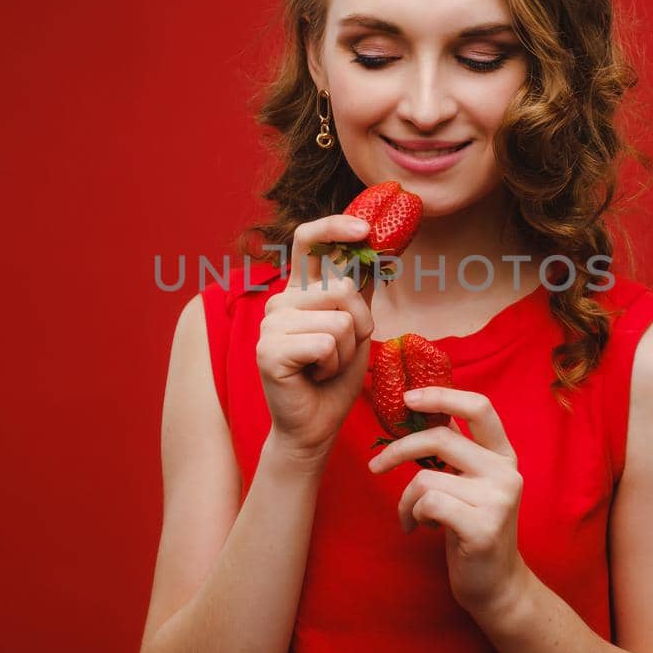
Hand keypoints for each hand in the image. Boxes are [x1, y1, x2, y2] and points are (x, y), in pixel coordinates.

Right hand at [257, 214, 376, 466]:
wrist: (315, 426)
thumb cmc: (334, 377)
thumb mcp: (357, 326)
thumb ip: (361, 288)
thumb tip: (383, 248)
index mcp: (298, 290)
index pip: (308, 239)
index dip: (336, 226)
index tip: (366, 229)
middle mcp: (280, 300)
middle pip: (342, 289)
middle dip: (360, 325)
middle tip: (340, 352)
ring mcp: (271, 325)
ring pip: (339, 320)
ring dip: (346, 351)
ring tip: (325, 367)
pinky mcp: (269, 350)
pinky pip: (326, 344)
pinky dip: (332, 366)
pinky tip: (314, 377)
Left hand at [367, 386, 531, 620]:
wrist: (496, 586)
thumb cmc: (472, 529)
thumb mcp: (469, 482)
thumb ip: (455, 448)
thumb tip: (420, 407)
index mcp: (503, 455)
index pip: (479, 407)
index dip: (441, 395)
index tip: (407, 398)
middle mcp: (506, 472)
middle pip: (440, 438)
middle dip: (397, 450)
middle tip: (375, 466)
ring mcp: (499, 499)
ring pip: (426, 478)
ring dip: (405, 500)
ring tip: (413, 517)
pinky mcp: (483, 527)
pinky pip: (427, 504)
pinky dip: (412, 516)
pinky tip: (421, 530)